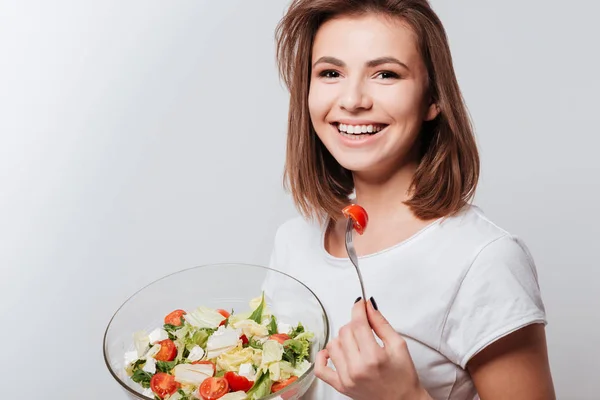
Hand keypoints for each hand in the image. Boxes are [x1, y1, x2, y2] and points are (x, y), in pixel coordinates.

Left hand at [314, 298, 429, 399]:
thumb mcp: (398, 345)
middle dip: (355, 324)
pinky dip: (323, 356)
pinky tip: (333, 351)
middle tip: (365, 327)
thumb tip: (368, 306)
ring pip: (333, 344)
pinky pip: (320, 368)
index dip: (358, 309)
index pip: (358, 324)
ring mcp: (346, 379)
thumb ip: (381, 323)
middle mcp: (357, 369)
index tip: (360, 304)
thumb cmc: (403, 376)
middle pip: (345, 331)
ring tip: (356, 342)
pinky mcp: (340, 386)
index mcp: (374, 358)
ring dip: (343, 338)